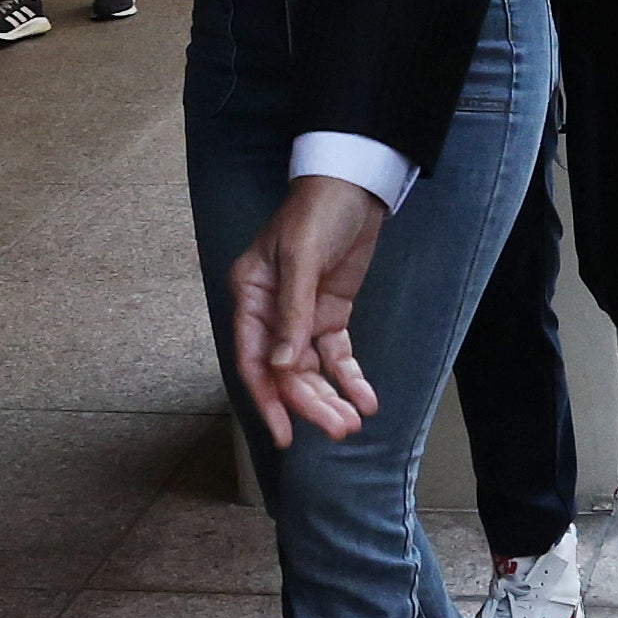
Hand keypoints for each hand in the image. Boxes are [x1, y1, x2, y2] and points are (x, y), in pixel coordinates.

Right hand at [230, 178, 387, 442]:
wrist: (355, 184)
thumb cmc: (318, 210)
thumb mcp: (302, 256)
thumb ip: (292, 313)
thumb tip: (281, 366)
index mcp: (250, 296)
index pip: (253, 359)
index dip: (267, 399)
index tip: (284, 433)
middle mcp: (270, 312)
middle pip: (286, 371)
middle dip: (311, 403)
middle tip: (339, 430)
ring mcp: (302, 315)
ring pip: (311, 369)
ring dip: (331, 397)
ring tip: (353, 424)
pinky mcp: (330, 314)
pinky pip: (336, 355)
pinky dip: (350, 378)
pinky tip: (366, 399)